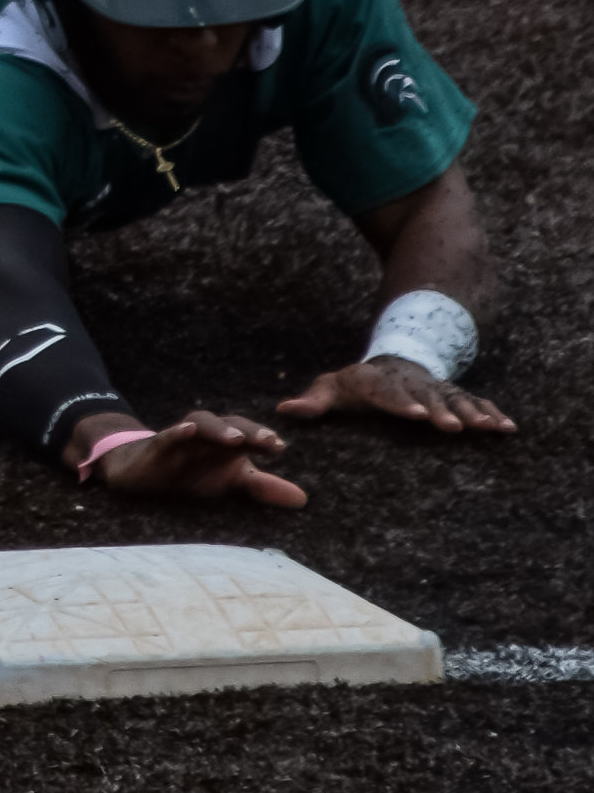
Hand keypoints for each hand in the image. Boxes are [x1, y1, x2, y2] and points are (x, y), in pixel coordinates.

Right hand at [74, 408, 308, 508]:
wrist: (143, 472)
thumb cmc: (193, 473)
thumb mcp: (230, 483)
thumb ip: (264, 487)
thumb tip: (303, 499)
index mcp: (226, 442)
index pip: (249, 434)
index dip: (263, 438)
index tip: (280, 447)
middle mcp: (207, 435)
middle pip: (230, 425)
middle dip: (249, 431)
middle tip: (267, 442)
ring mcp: (182, 438)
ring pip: (201, 424)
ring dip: (218, 429)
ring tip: (234, 439)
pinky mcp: (157, 447)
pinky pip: (166, 436)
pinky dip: (176, 432)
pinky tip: (187, 431)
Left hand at [276, 358, 514, 435]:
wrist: (394, 363)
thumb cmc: (358, 385)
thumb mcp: (334, 388)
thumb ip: (314, 401)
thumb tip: (284, 410)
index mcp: (380, 383)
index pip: (390, 393)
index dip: (403, 403)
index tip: (417, 416)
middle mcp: (413, 384)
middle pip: (428, 396)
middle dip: (441, 410)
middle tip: (452, 427)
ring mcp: (437, 389)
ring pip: (456, 399)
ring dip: (473, 413)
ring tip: (489, 429)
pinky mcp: (456, 396)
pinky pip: (476, 402)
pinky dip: (492, 413)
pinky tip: (508, 428)